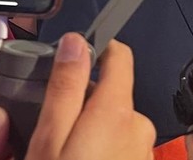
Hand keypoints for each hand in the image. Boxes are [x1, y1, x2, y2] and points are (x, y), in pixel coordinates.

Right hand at [24, 32, 155, 159]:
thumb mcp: (50, 137)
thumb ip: (64, 87)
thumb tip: (74, 43)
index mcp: (116, 112)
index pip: (119, 55)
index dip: (96, 48)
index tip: (75, 55)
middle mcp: (137, 127)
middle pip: (111, 92)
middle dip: (84, 101)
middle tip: (55, 127)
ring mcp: (142, 150)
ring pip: (113, 120)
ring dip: (92, 129)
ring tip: (67, 152)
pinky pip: (120, 144)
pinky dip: (102, 149)